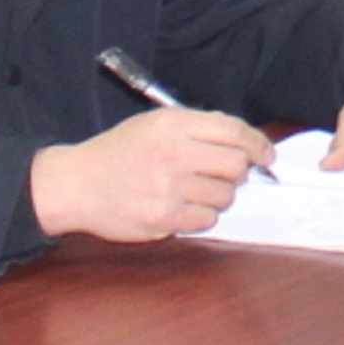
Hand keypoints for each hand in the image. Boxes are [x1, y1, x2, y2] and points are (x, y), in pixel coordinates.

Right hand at [34, 106, 274, 240]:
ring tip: (192, 192)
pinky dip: (201, 216)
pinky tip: (180, 208)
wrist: (76, 184)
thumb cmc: (117, 153)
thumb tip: (243, 142)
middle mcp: (174, 153)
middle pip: (236, 165)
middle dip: (237, 173)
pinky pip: (207, 220)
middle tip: (224, 176)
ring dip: (217, 197)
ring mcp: (169, 187)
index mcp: (173, 124)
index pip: (233, 130)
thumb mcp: (153, 124)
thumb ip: (196, 128)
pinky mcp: (164, 217)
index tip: (267, 155)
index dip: (258, 143)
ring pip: (225, 196)